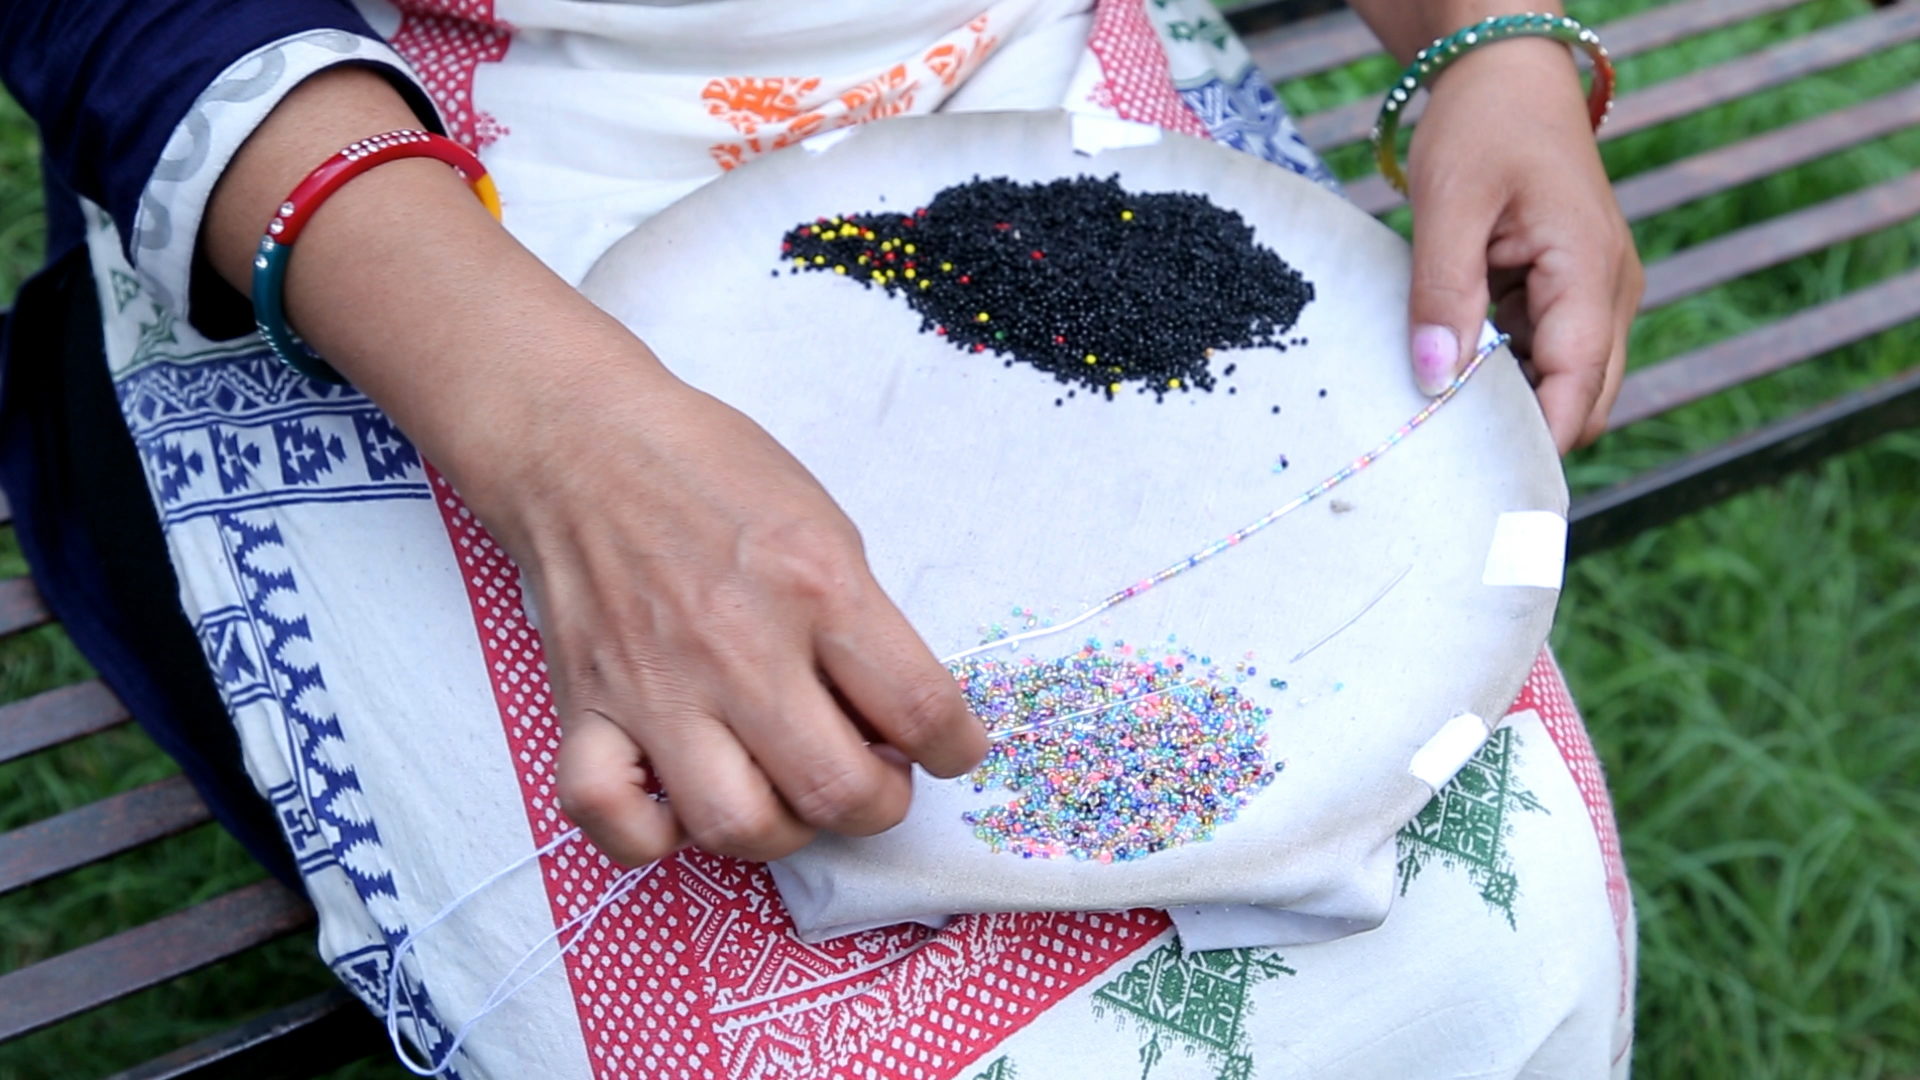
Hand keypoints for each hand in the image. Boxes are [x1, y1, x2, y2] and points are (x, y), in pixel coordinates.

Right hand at [501, 361, 988, 864]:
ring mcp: (656, 686)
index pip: (921, 708)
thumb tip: (895, 719)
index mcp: (815, 584)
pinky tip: (684, 805)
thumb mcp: (825, 523)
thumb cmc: (712, 472)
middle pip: (836, 790)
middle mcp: (739, 647)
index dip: (957, 749)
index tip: (949, 750)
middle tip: (873, 777)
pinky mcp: (586, 710)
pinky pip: (611, 818)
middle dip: (879, 804)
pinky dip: (651, 836)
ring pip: (735, 825)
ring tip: (789, 793)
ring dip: (782, 831)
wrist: (583, 444)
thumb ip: (862, 622)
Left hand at [1399, 36, 1642, 451]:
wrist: (1505, 72)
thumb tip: (1435, 379)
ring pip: (1562, 382)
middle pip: (1582, 402)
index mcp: (1590, 273)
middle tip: (1449, 472)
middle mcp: (1608, 293)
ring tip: (1439, 425)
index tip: (1483, 491)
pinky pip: (1543, 353)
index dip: (1536, 446)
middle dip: (1524, 437)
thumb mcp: (1448, 203)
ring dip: (1509, 402)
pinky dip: (1503, 370)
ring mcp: (1592, 295)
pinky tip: (1450, 374)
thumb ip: (1443, 294)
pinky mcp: (1566, 292)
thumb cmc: (1482, 125)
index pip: (1577, 390)